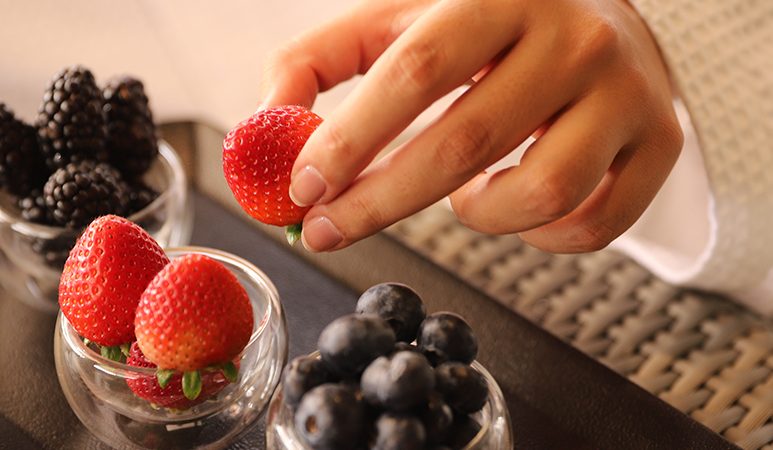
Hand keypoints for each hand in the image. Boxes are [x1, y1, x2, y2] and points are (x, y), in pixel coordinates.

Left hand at [259, 0, 682, 252]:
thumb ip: (323, 62)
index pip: (417, 71)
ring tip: (463, 195)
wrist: (603, 26)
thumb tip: (265, 126)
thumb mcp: (401, 23)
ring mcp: (626, 93)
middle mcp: (573, 38)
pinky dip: (538, 236)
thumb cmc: (485, 32)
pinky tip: (520, 203)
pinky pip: (589, 225)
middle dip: (382, 203)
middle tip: (329, 231)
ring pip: (539, 194)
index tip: (302, 189)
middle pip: (466, 142)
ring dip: (479, 216)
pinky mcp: (657, 143)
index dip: (353, 137)